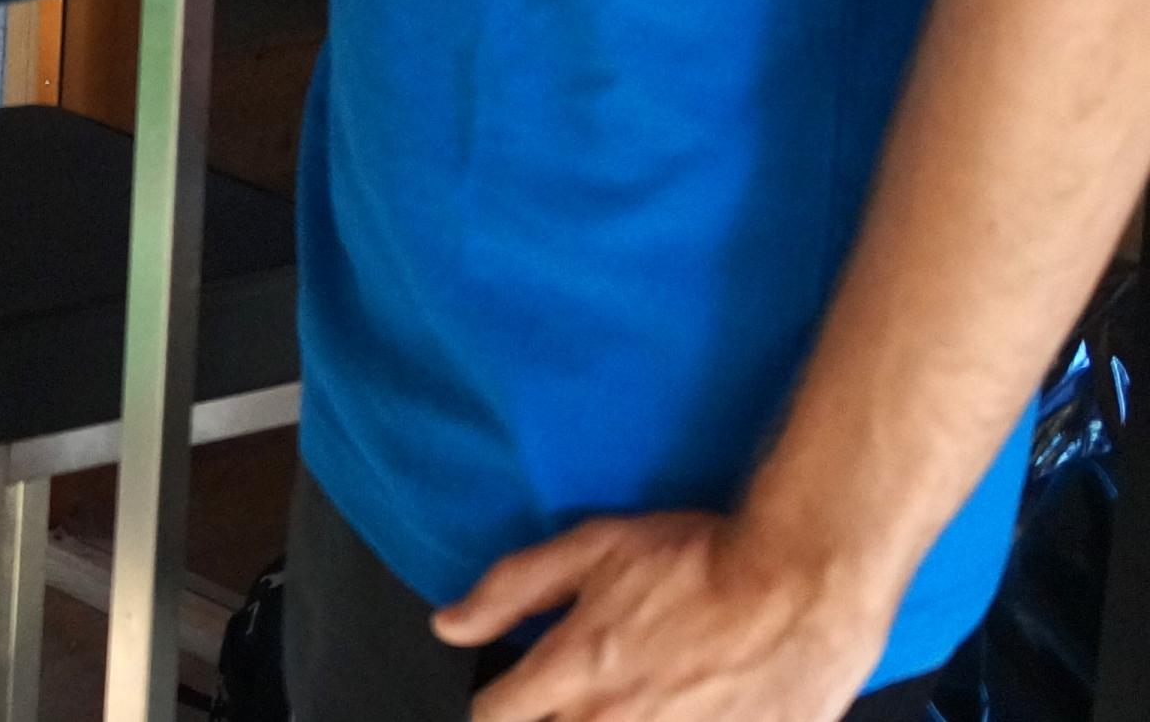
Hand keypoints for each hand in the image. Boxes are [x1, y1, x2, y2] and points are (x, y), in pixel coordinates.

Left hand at [440, 511, 888, 721]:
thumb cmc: (701, 562)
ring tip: (629, 704)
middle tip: (576, 697)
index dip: (497, 704)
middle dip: (549, 720)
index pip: (494, 716)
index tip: (513, 695)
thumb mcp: (591, 549)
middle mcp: (614, 721)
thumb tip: (450, 625)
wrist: (803, 587)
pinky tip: (676, 712)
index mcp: (574, 671)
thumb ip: (509, 590)